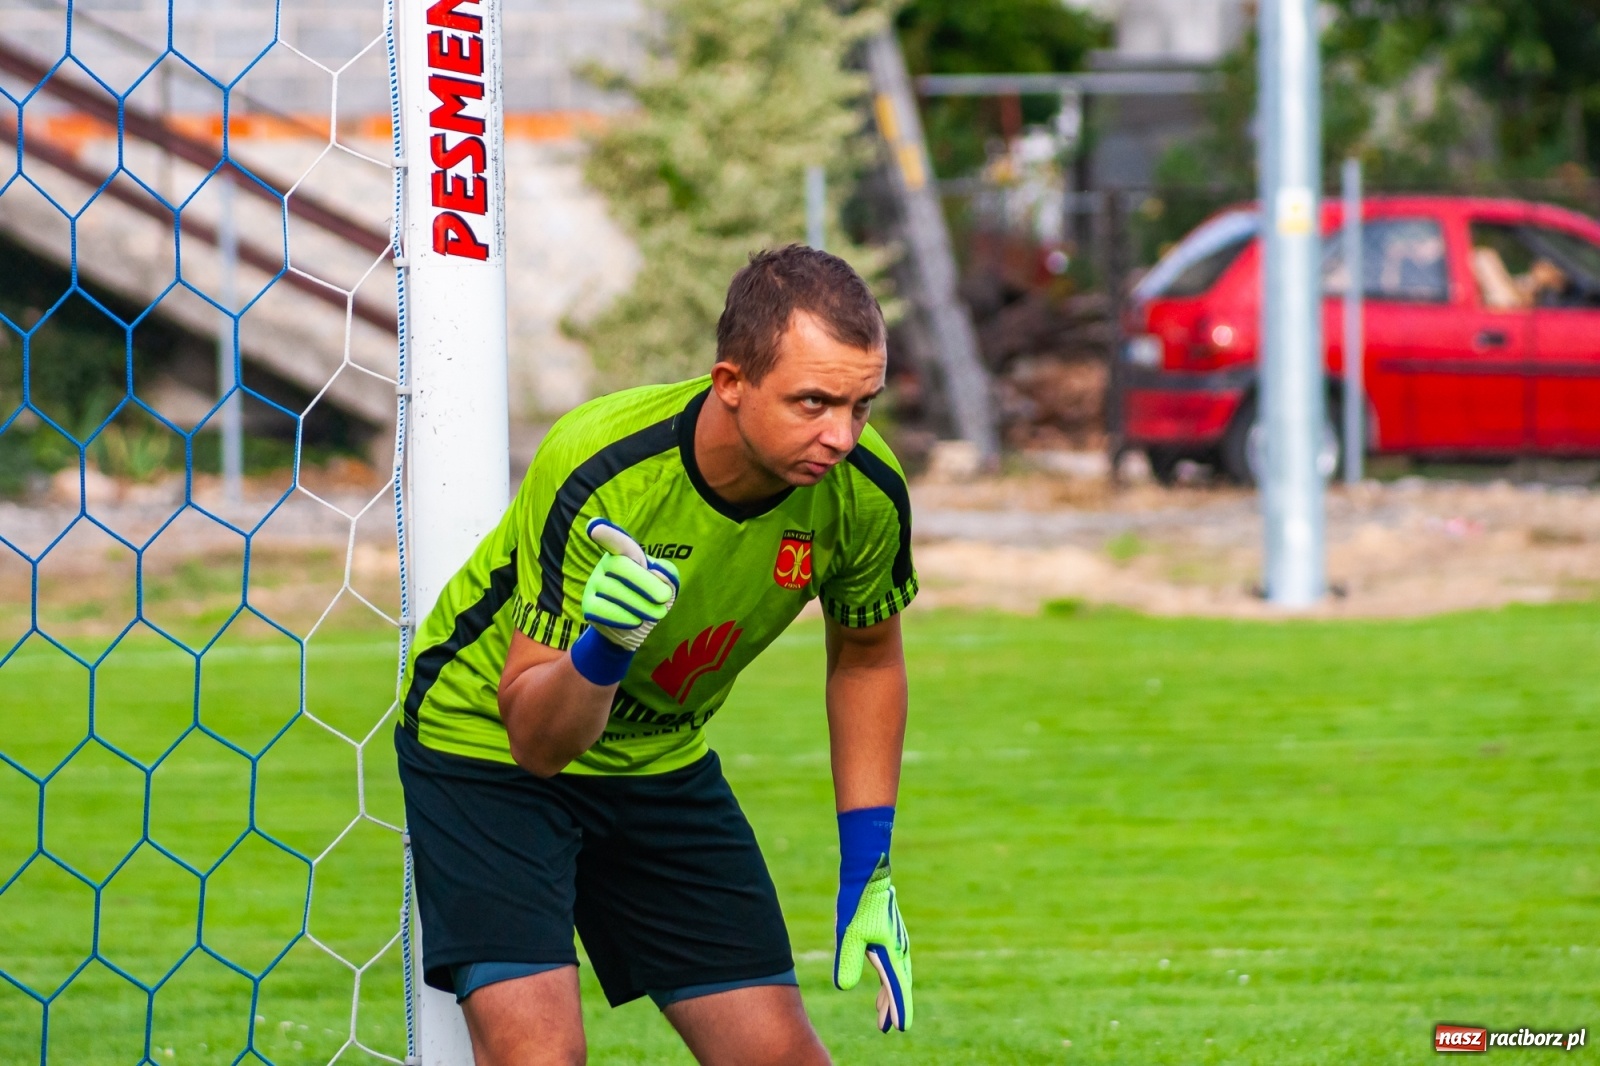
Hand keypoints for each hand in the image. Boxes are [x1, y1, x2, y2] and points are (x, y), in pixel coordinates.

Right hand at [581, 518, 678, 651]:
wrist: (636, 626)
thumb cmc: (652, 598)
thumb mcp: (668, 584)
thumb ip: (667, 573)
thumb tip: (655, 571)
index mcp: (625, 553)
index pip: (616, 541)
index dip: (606, 533)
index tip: (595, 527)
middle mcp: (605, 564)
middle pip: (621, 566)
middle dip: (647, 584)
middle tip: (665, 598)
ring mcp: (594, 584)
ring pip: (615, 591)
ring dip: (642, 605)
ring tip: (658, 613)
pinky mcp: (588, 606)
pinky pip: (604, 610)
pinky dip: (624, 617)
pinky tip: (636, 621)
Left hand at [834, 861, 912, 1031]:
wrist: (867, 874)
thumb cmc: (857, 904)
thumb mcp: (848, 934)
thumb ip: (848, 961)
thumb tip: (844, 988)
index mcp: (890, 952)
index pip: (896, 988)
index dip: (898, 1009)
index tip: (900, 1027)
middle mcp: (898, 949)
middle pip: (898, 984)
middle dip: (893, 1006)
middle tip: (886, 1027)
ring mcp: (897, 940)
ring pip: (896, 974)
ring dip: (890, 993)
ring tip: (882, 1011)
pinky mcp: (891, 934)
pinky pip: (894, 963)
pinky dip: (889, 978)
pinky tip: (882, 981)